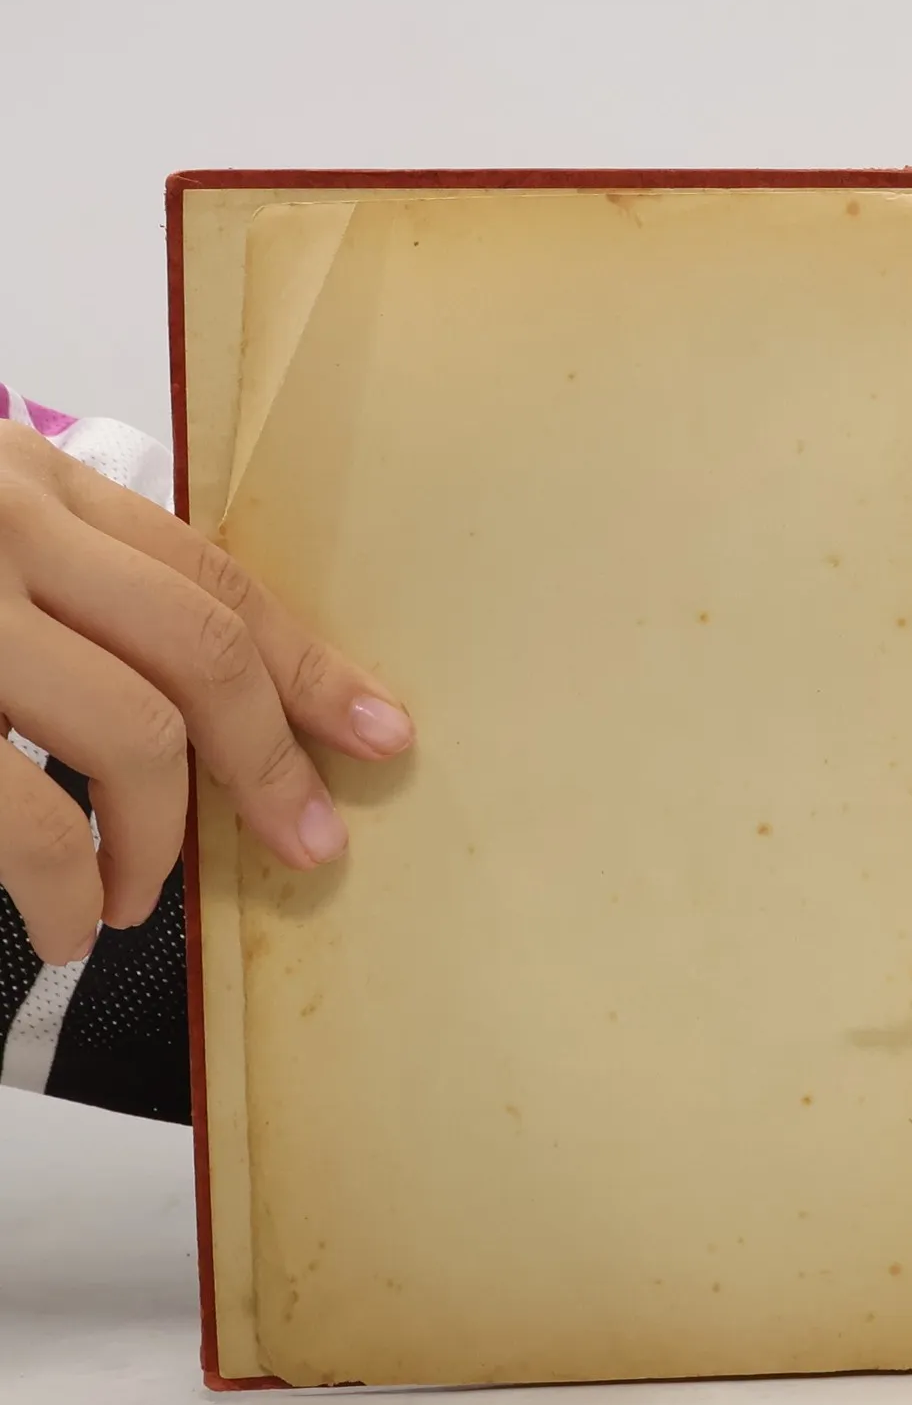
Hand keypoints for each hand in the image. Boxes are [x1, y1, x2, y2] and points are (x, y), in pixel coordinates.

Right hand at [0, 420, 412, 964]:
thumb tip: (181, 688)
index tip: (381, 733)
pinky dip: (64, 886)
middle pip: (202, 651)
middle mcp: (5, 527)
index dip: (311, 667)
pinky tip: (67, 923)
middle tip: (310, 844)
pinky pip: (29, 817)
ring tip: (132, 902)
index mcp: (31, 481)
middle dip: (272, 762)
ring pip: (133, 736)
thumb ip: (61, 574)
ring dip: (155, 842)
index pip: (213, 579)